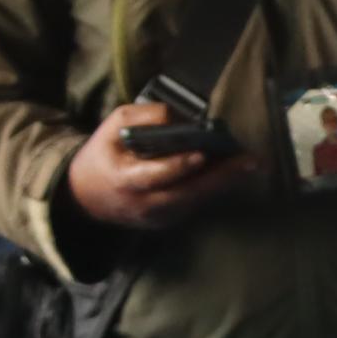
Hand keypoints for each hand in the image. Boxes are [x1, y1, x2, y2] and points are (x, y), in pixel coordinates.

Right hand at [63, 98, 256, 231]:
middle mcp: (145, 204)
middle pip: (187, 193)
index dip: (179, 166)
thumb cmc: (103, 155)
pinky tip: (235, 173)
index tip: (202, 154)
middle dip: (220, 177)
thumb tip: (180, 117)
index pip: (156, 175)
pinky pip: (195, 203)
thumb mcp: (112, 128)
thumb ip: (144, 118)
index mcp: (125, 180)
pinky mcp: (168, 221)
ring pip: (196, 200)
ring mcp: (158, 217)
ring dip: (225, 182)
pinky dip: (215, 188)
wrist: (86, 196)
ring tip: (250, 164)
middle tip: (249, 161)